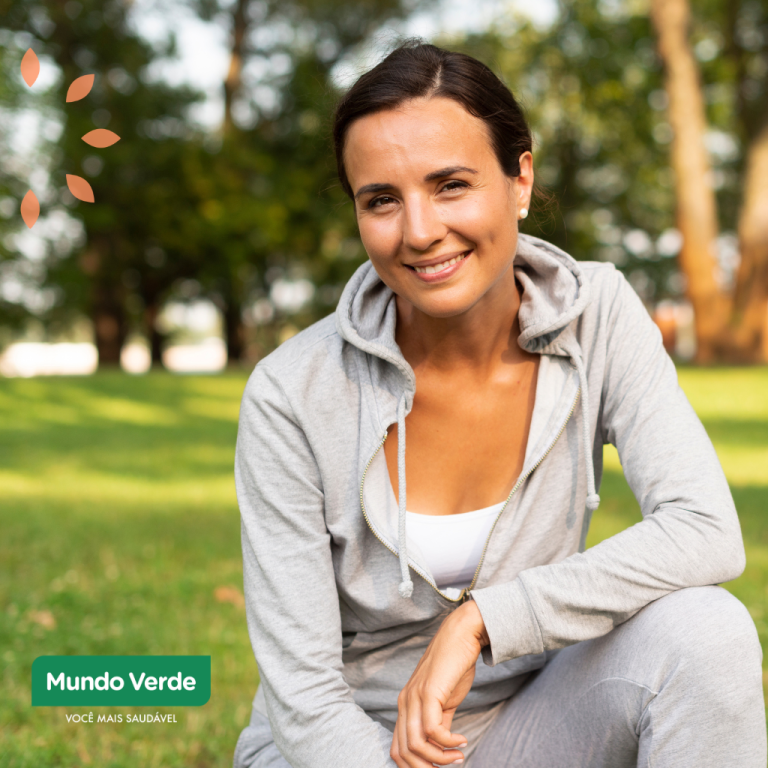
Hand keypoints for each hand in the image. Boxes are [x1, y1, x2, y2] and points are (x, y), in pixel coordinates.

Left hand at [390, 600, 489, 766]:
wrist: (461, 637)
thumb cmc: (453, 667)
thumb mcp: (443, 700)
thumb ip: (439, 722)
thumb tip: (441, 748)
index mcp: (405, 706)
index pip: (397, 749)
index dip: (414, 767)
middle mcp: (405, 702)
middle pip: (403, 752)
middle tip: (450, 766)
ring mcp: (415, 697)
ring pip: (416, 744)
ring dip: (440, 758)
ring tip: (458, 757)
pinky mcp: (429, 692)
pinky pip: (432, 730)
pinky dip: (449, 742)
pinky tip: (462, 740)